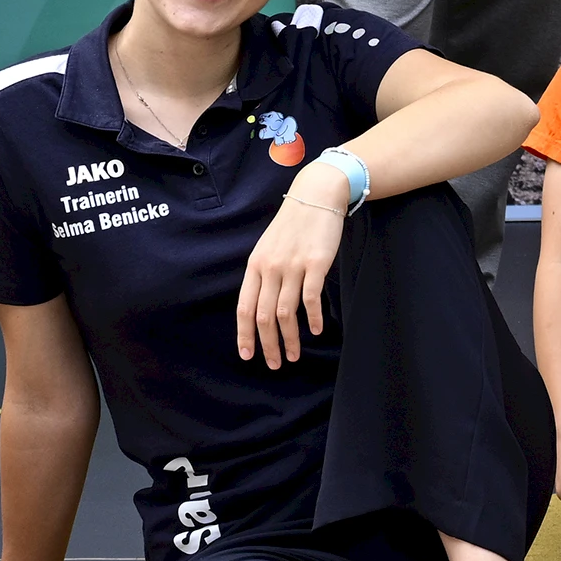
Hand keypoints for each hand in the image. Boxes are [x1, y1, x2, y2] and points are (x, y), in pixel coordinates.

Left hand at [237, 186, 344, 367]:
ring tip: (293, 355)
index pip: (244, 307)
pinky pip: (311, 298)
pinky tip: (316, 330)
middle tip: (274, 364)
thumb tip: (261, 305)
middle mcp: (270, 268)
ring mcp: (293, 266)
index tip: (248, 355)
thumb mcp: (269, 246)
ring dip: (289, 339)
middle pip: (264, 315)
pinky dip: (313, 318)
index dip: (244, 335)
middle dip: (267, 344)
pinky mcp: (316, 263)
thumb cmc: (293, 224)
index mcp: (255, 265)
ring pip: (286, 312)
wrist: (316, 196)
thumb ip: (263, 273)